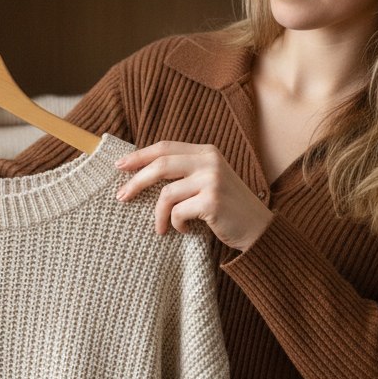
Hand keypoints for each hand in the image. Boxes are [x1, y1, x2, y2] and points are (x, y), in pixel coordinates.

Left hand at [115, 141, 273, 250]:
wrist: (258, 230)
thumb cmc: (226, 209)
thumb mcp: (208, 181)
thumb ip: (184, 172)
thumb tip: (141, 173)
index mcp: (206, 152)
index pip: (165, 147)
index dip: (140, 155)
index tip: (119, 166)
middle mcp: (210, 161)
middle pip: (160, 165)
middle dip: (136, 181)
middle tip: (121, 197)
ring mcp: (212, 180)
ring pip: (166, 194)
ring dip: (158, 215)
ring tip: (160, 228)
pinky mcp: (212, 201)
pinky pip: (177, 213)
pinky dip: (175, 225)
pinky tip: (184, 230)